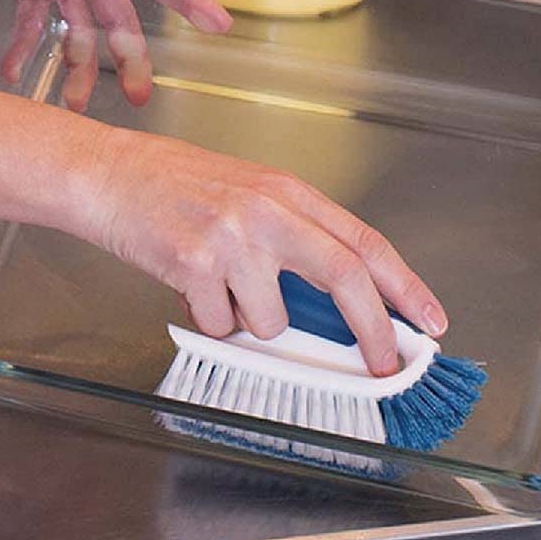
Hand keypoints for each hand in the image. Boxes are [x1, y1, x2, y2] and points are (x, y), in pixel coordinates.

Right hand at [83, 128, 449, 376]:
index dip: (404, 285)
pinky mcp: (193, 263)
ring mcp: (231, 235)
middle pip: (344, 275)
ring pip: (271, 319)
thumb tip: (341, 302)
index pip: (364, 240)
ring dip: (249, 321)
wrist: (111, 174)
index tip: (430, 320)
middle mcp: (267, 209)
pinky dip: (209, 320)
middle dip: (371, 330)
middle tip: (383, 366)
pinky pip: (220, 325)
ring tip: (219, 285)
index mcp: (288, 191)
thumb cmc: (177, 184)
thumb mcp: (250, 194)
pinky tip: (189, 284)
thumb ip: (296, 236)